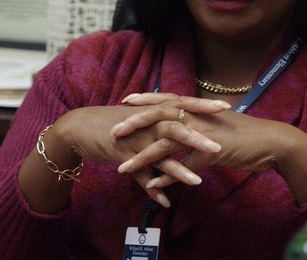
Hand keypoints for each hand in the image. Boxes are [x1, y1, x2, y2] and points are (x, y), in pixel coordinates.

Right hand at [55, 96, 227, 206]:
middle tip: (219, 147)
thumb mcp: (140, 115)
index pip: (182, 103)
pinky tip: (164, 202)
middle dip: (198, 137)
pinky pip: (139, 174)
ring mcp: (134, 138)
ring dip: (178, 169)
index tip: (225, 107)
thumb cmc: (114, 121)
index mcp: (153, 110)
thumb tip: (184, 116)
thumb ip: (161, 116)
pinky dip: (151, 189)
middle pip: (175, 127)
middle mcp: (146, 122)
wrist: (80, 127)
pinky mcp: (122, 154)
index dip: (202, 105)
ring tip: (197, 181)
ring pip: (159, 154)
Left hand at [113, 92, 306, 203]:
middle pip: (159, 116)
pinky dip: (168, 176)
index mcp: (198, 109)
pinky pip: (184, 166)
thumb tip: (185, 131)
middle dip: (134, 123)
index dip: (146, 99)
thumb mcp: (216, 127)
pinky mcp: (211, 153)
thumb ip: (198, 128)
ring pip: (165, 143)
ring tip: (123, 167)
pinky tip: (153, 186)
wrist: (272, 142)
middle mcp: (197, 117)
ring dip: (142, 156)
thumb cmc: (245, 135)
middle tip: (112, 132)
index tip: (126, 100)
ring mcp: (203, 134)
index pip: (167, 99)